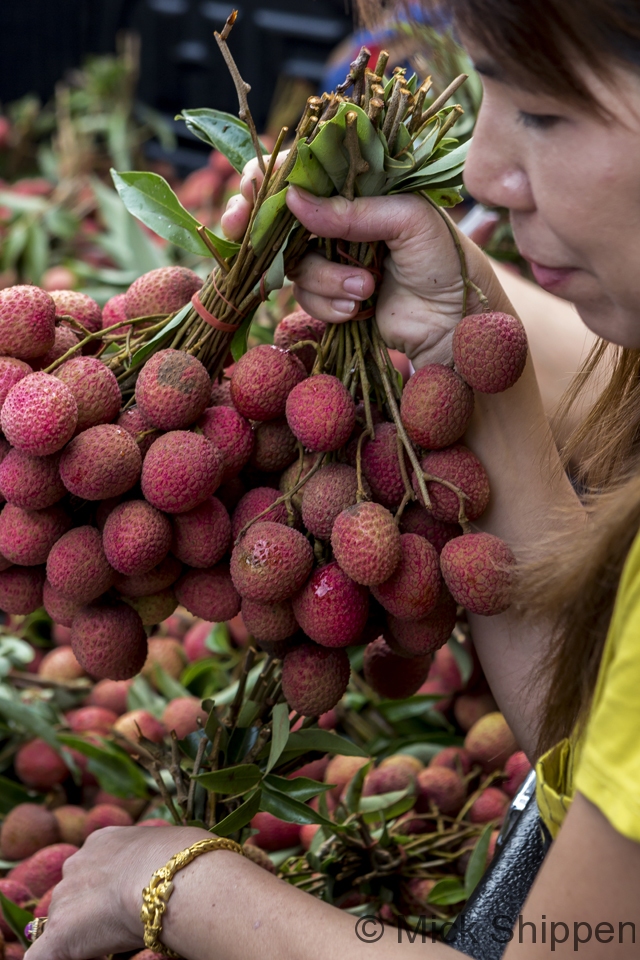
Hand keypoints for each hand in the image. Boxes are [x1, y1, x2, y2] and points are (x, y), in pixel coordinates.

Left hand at [24, 825, 208, 959]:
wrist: (175, 877)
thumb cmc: (187, 860)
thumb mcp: (171, 846)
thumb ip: (156, 856)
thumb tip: (175, 863)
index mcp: (103, 841)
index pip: (94, 869)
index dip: (106, 891)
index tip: (125, 904)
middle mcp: (77, 863)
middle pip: (73, 895)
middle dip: (89, 913)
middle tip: (118, 927)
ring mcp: (65, 898)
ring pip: (60, 924)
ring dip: (79, 937)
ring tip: (108, 948)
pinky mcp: (60, 934)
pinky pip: (40, 958)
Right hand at [221, 156, 509, 368]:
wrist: (458, 322)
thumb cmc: (445, 259)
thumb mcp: (408, 220)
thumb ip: (351, 212)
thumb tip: (292, 200)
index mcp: (359, 189)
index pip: (302, 171)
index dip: (268, 180)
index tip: (246, 193)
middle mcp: (339, 221)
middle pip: (280, 218)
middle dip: (259, 228)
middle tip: (240, 228)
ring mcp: (332, 260)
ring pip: (293, 266)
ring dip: (324, 280)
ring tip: (365, 289)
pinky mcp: (332, 297)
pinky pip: (306, 299)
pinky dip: (328, 305)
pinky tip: (359, 310)